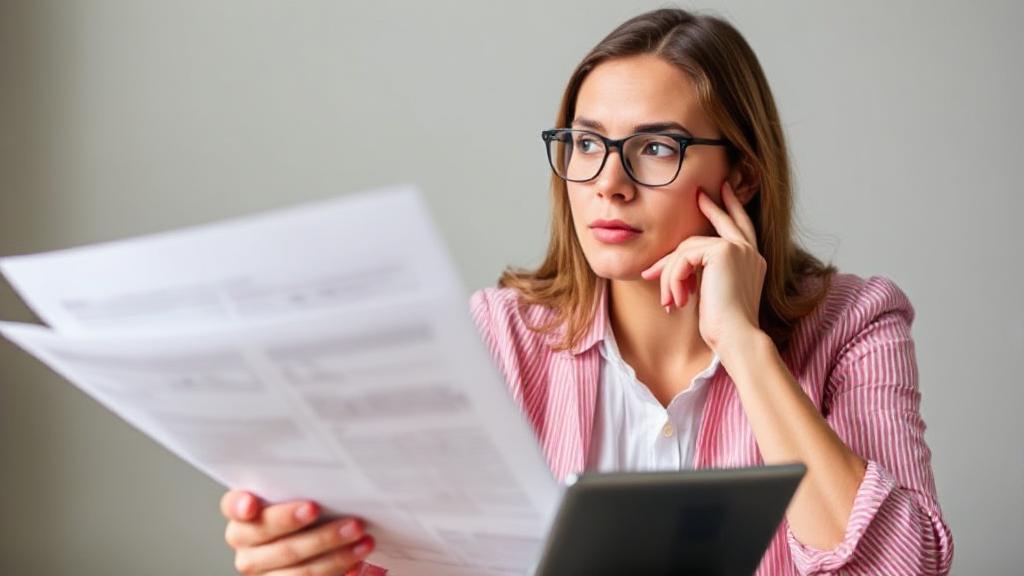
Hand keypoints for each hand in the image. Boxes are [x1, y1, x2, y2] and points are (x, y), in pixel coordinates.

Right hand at [220, 490, 374, 574]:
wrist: (306, 543)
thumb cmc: (303, 509)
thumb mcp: (299, 494)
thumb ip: (301, 488)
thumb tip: (333, 478)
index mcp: (242, 514)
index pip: (233, 506)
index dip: (241, 505)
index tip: (252, 504)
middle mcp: (244, 543)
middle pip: (277, 541)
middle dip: (317, 533)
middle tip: (351, 522)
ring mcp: (259, 569)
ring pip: (297, 567)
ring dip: (336, 553)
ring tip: (363, 540)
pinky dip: (337, 568)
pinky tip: (357, 559)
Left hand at [640, 181, 765, 352]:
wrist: (737, 338)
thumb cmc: (724, 328)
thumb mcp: (712, 295)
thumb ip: (704, 274)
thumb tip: (678, 264)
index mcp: (751, 262)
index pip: (741, 229)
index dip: (730, 209)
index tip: (720, 192)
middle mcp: (749, 252)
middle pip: (725, 220)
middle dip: (711, 205)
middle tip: (698, 192)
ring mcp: (738, 249)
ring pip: (688, 249)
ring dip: (670, 276)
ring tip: (669, 302)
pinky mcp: (723, 251)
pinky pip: (683, 257)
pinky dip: (672, 279)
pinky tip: (676, 300)